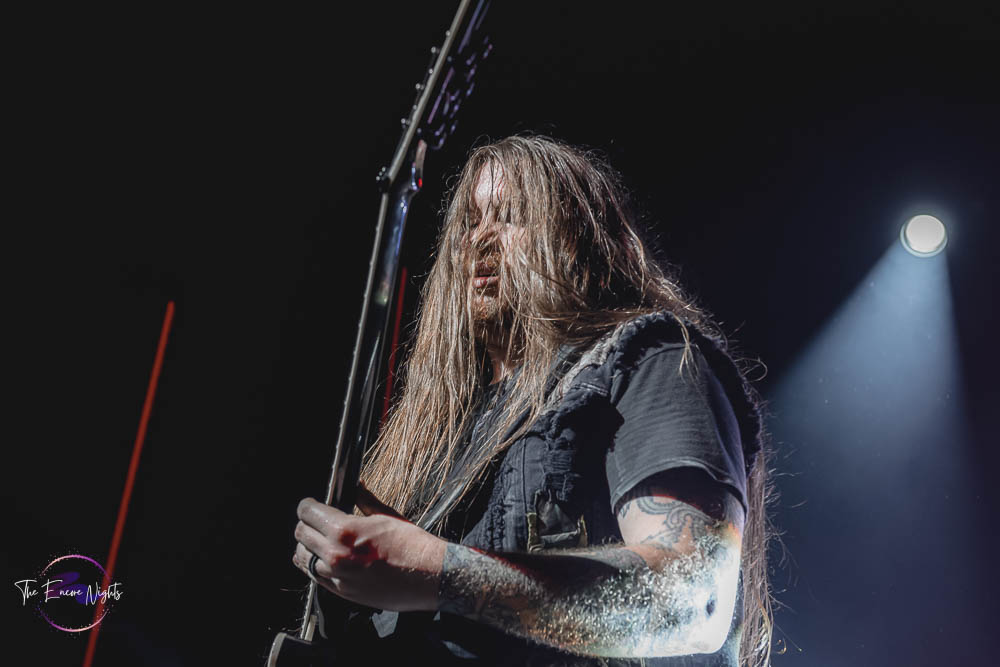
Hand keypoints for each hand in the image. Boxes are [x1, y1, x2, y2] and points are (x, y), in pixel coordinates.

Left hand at [292, 485, 446, 611]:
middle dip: (307, 525)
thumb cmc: (413, 545)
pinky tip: (330, 561)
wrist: (431, 576)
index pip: (307, 513)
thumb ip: (364, 500)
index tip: (310, 506)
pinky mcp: (343, 593)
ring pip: (303, 559)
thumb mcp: (387, 515)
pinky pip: (317, 578)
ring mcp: (338, 577)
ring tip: (321, 542)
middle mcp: (335, 555)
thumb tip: (356, 486)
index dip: (307, 506)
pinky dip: (319, 567)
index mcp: (344, 531)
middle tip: (317, 522)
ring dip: (309, 548)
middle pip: (301, 535)